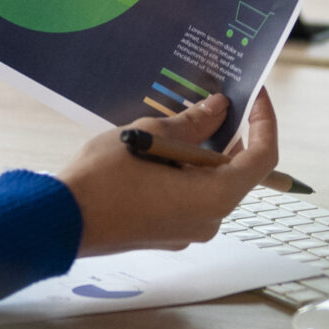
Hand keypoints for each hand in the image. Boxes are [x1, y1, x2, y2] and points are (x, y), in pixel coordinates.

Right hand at [54, 89, 277, 255]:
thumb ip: (192, 123)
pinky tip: (164, 149)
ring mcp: (189, 230)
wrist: (63, 219)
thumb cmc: (107, 177)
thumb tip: (218, 109)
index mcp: (216, 197)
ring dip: (205, 152)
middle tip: (216, 101)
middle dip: (231, 135)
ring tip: (184, 120)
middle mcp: (210, 220)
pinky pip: (190, 197)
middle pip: (238, 172)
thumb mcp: (152, 135)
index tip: (255, 96)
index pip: (263, 158)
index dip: (265, 122)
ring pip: (211, 183)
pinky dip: (187, 171)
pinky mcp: (168, 232)